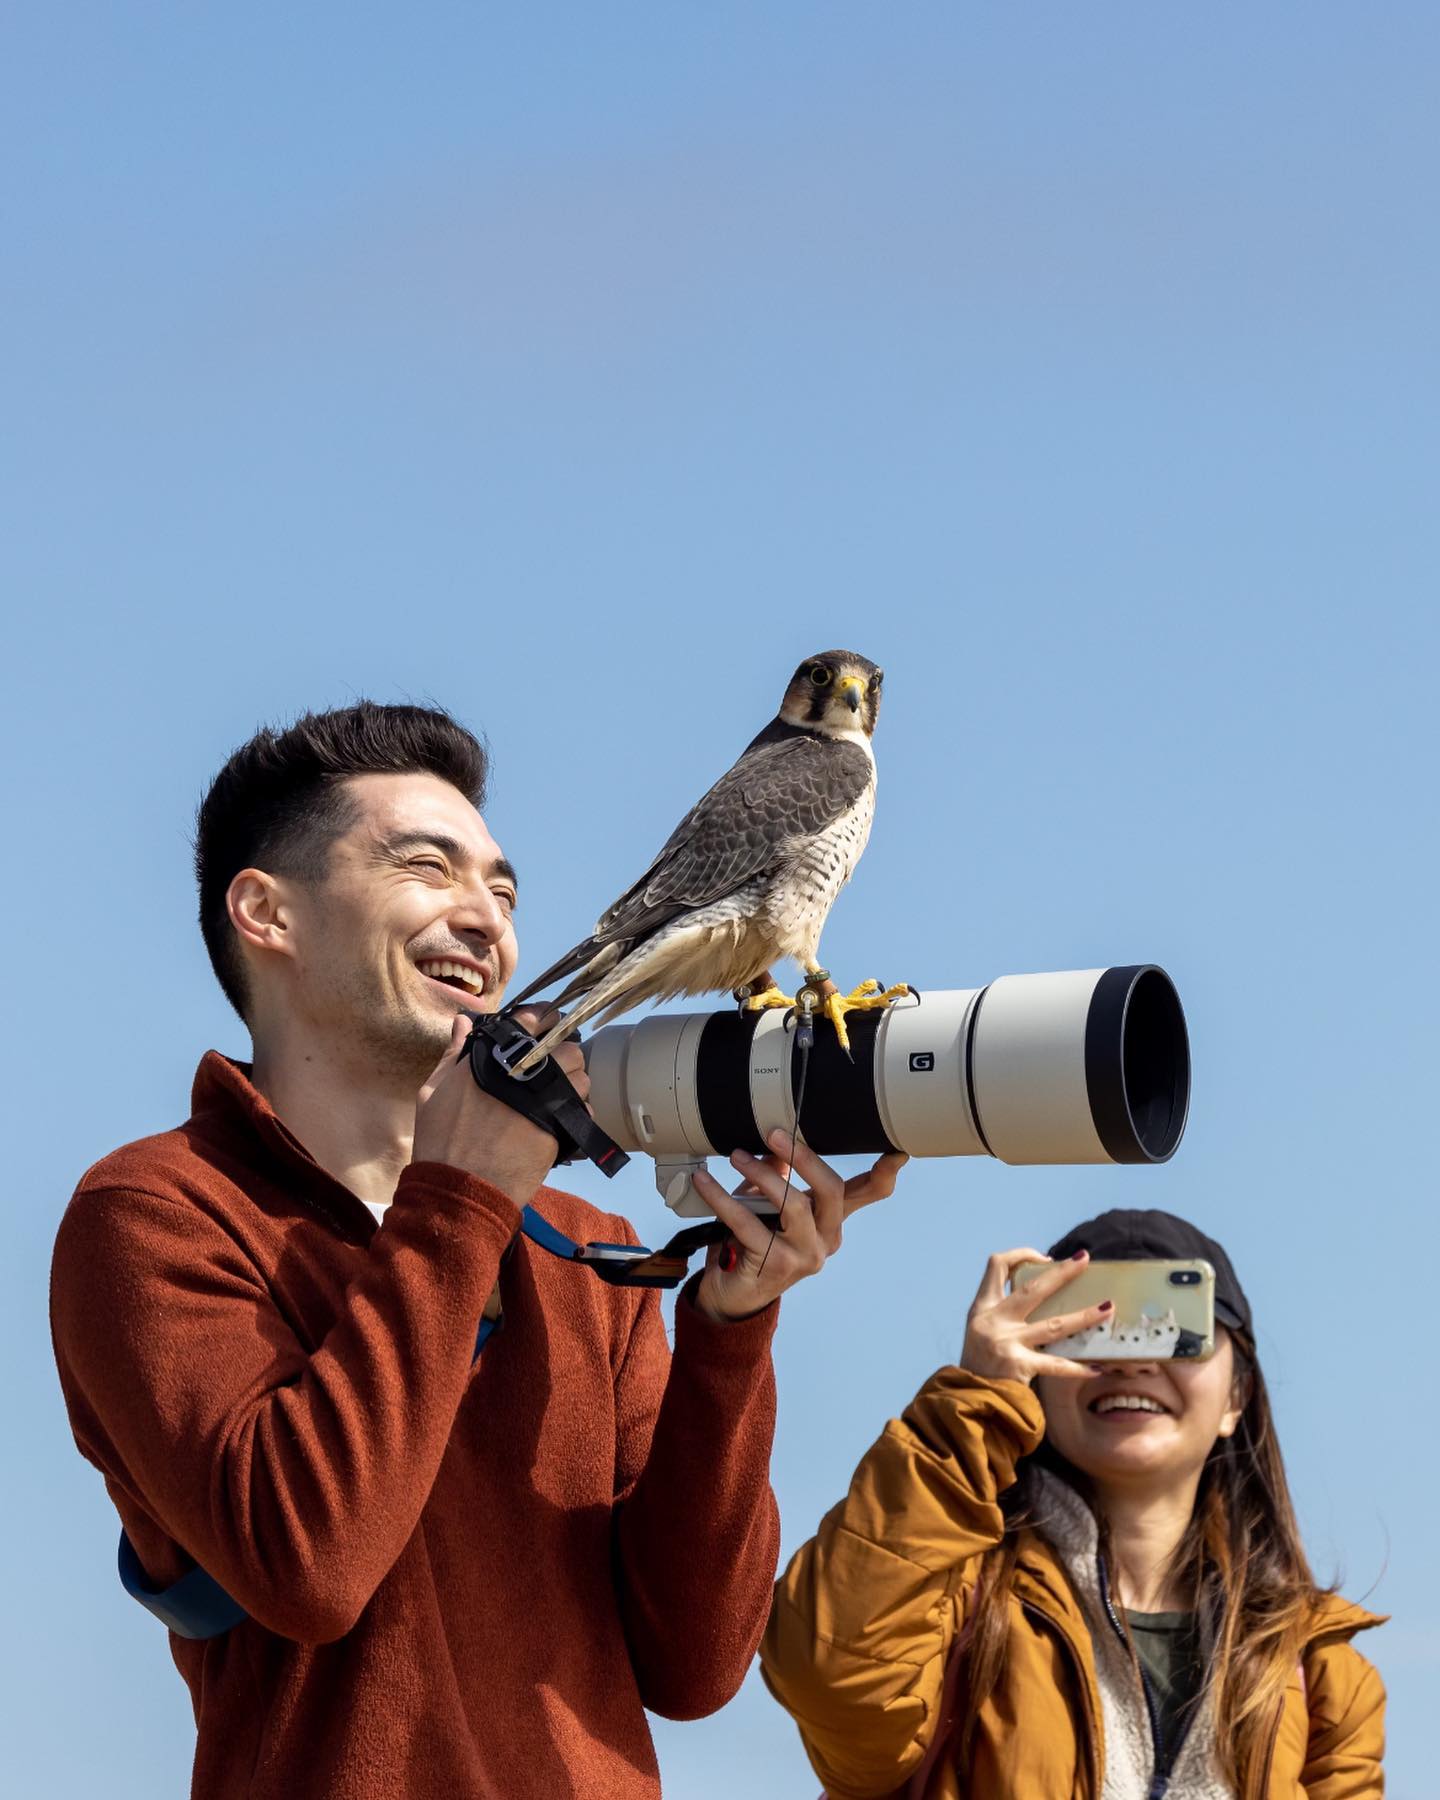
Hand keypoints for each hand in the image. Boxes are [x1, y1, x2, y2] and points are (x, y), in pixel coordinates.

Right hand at [411, 1008, 590, 1208]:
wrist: (459, 1190)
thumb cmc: (440, 1142)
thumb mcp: (433, 1092)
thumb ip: (452, 1053)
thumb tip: (462, 1022)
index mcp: (491, 1057)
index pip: (531, 1018)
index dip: (544, 1017)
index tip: (547, 1023)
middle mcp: (523, 1073)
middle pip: (565, 1047)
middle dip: (562, 1056)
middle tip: (551, 1070)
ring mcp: (544, 1100)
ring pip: (580, 1077)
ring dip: (572, 1083)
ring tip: (557, 1097)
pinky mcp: (558, 1127)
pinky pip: (583, 1110)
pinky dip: (577, 1111)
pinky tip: (562, 1120)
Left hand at [690, 1130, 906, 1323]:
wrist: (732, 1293)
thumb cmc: (754, 1240)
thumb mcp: (768, 1202)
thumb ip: (777, 1173)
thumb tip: (773, 1141)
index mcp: (832, 1219)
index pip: (868, 1194)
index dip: (885, 1172)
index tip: (898, 1150)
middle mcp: (827, 1239)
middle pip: (832, 1190)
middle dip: (804, 1157)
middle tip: (774, 1133)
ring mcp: (804, 1256)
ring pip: (793, 1205)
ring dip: (761, 1175)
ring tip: (736, 1156)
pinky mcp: (775, 1266)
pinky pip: (747, 1223)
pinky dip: (722, 1199)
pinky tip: (706, 1183)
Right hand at [960, 1247, 1111, 1384]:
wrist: (966, 1399)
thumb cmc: (978, 1365)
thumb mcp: (978, 1331)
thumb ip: (1001, 1313)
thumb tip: (1040, 1296)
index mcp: (982, 1307)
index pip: (997, 1266)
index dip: (1021, 1255)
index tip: (1045, 1258)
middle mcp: (993, 1320)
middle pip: (1033, 1289)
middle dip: (1062, 1272)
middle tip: (1084, 1259)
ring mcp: (1006, 1342)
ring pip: (1054, 1325)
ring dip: (1084, 1316)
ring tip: (1108, 1308)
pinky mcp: (1018, 1366)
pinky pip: (1056, 1365)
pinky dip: (1077, 1369)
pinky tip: (1096, 1369)